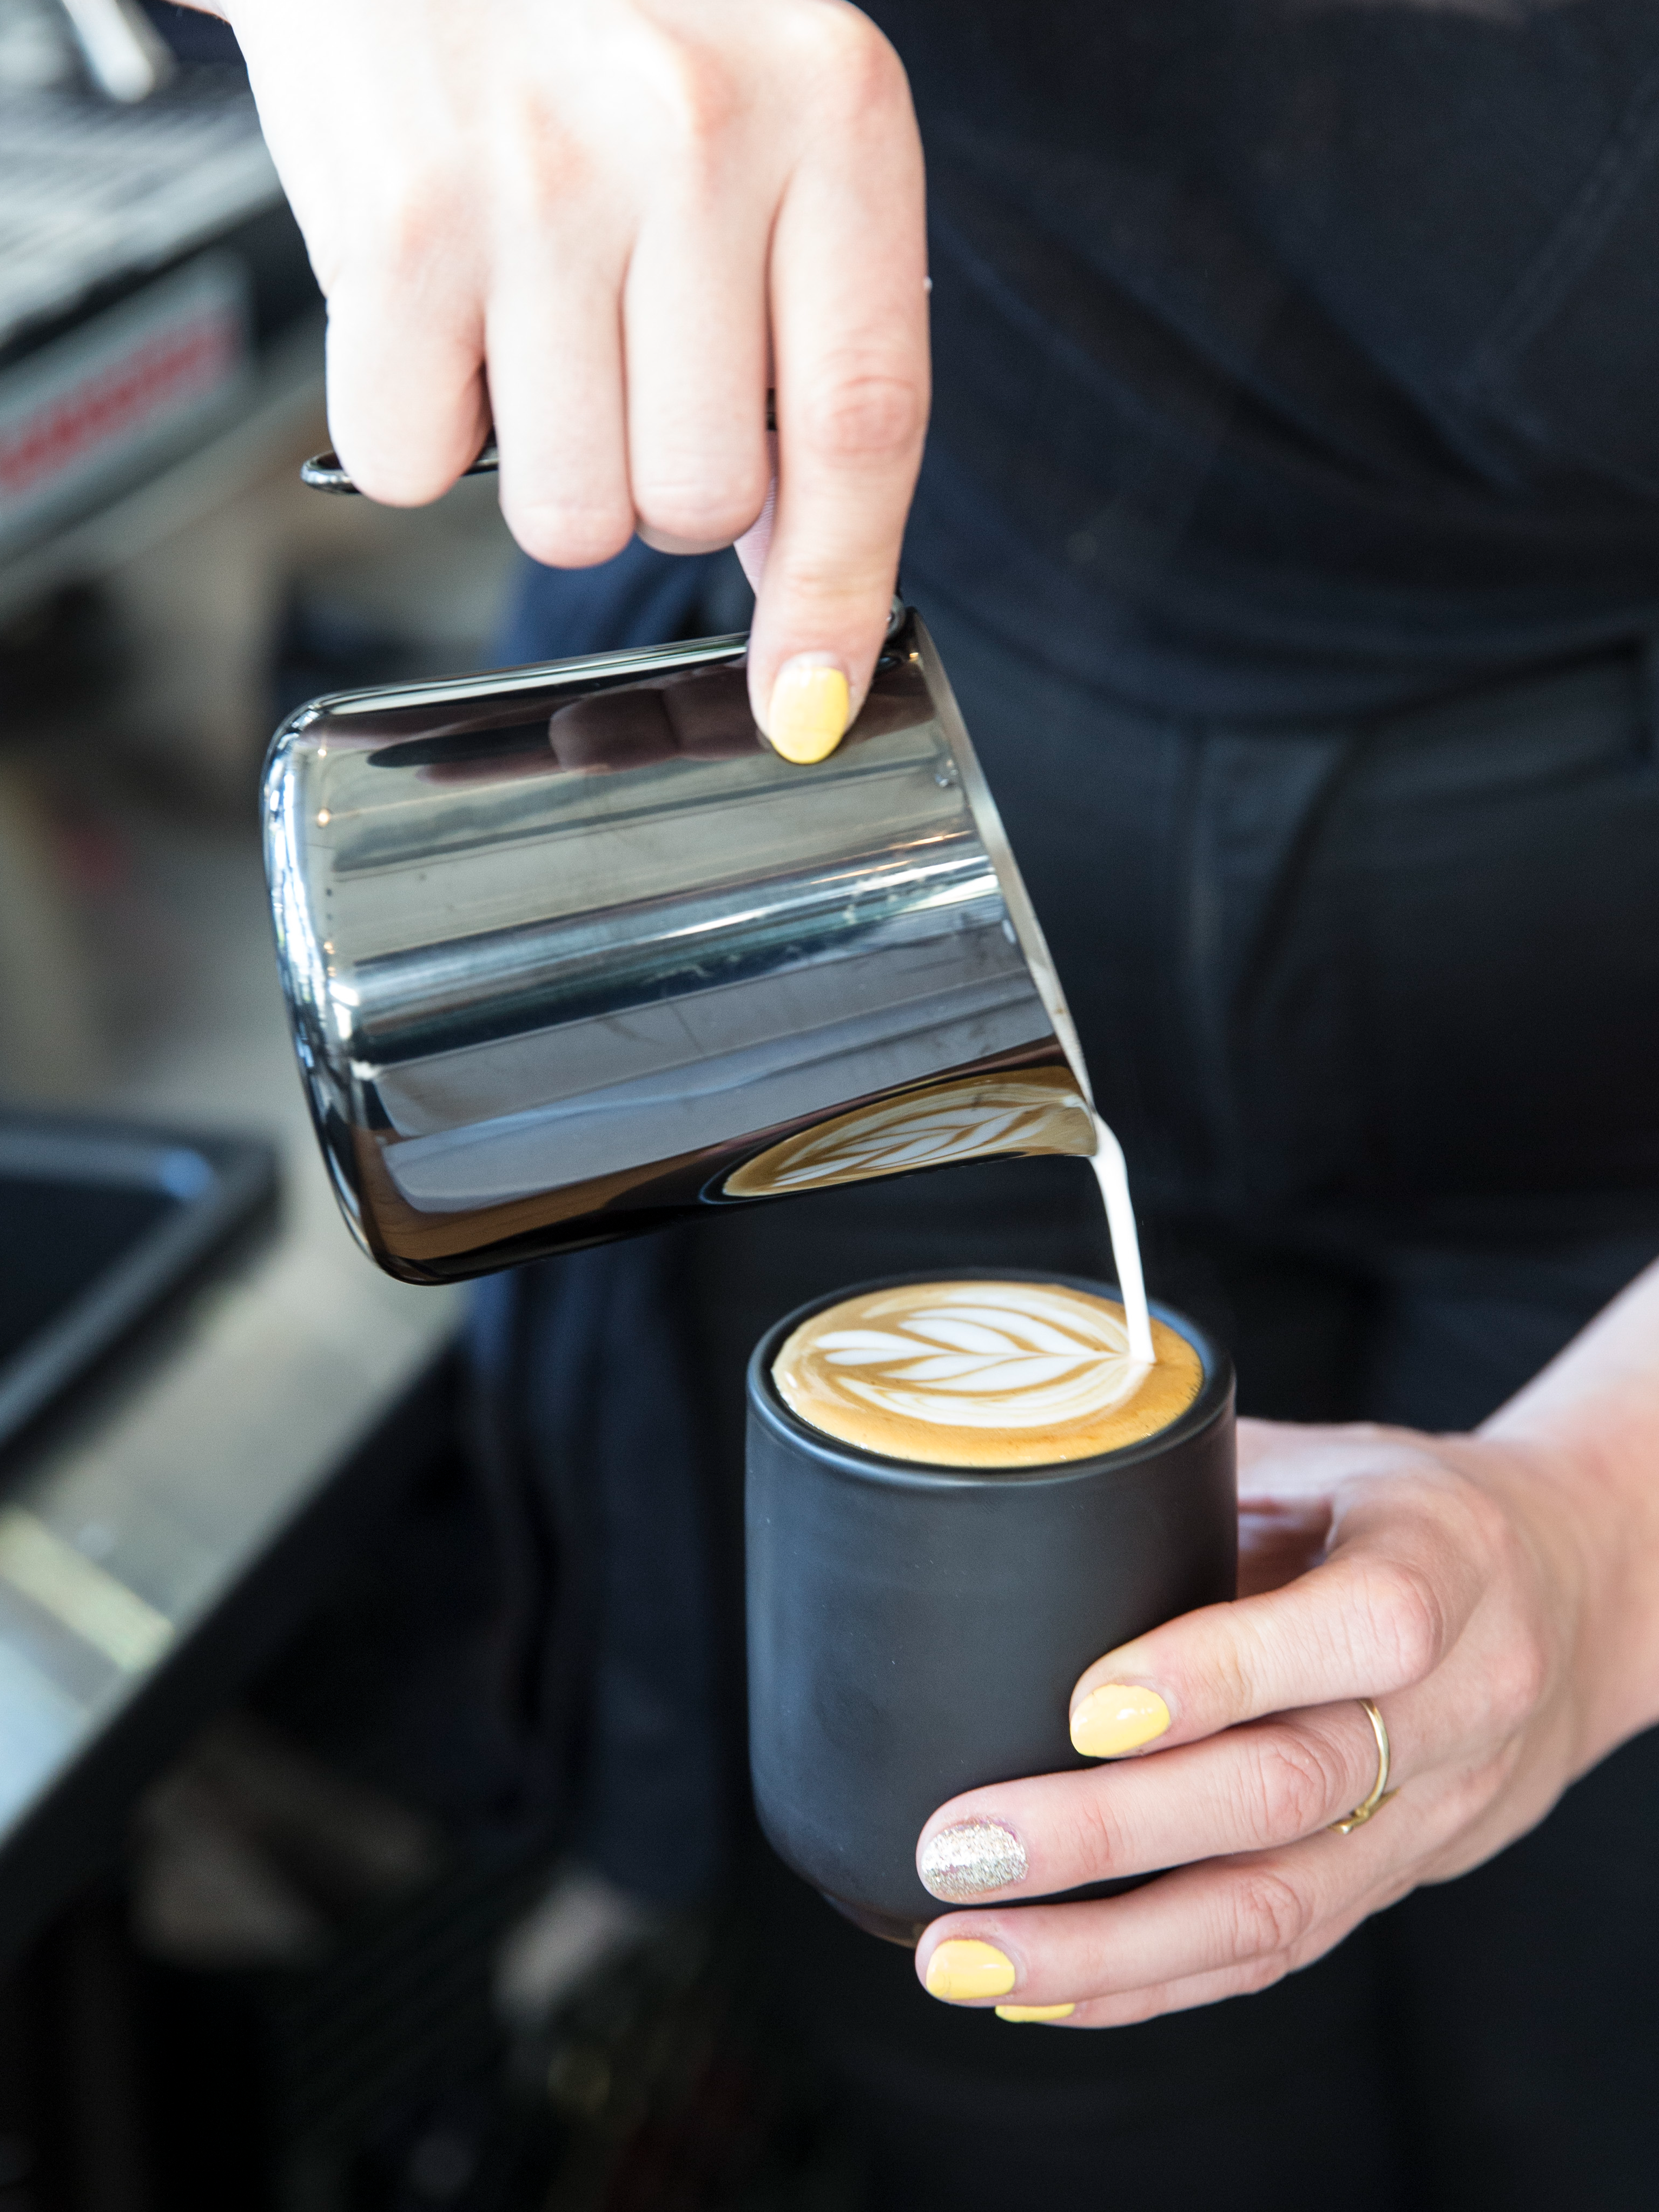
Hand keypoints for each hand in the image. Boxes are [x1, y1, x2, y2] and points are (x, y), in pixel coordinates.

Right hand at [215, 0, 928, 758]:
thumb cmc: (593, 20)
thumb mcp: (761, 130)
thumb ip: (804, 341)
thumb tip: (795, 576)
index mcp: (833, 113)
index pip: (866, 424)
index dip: (837, 592)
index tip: (803, 702)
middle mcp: (698, 136)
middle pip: (698, 501)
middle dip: (652, 478)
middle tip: (612, 358)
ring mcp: (544, 182)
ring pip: (564, 514)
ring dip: (540, 462)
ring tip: (522, 319)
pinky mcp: (402, 227)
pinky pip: (414, 470)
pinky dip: (410, 427)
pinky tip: (437, 311)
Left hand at [911, 1401, 1654, 2025]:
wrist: (1567, 1594)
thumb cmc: (1398, 1504)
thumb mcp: (1325, 1454)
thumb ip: (1193, 1474)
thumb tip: (1011, 1469)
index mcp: (1445, 1561)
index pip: (1364, 1627)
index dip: (1226, 1670)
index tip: (1084, 1706)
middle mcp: (1458, 1703)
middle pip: (1291, 1789)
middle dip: (1110, 1830)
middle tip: (964, 1842)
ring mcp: (1433, 1813)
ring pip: (1277, 1905)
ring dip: (1106, 1946)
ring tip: (964, 1952)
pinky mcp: (1395, 1883)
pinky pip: (1277, 1952)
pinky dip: (1149, 1983)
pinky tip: (1037, 1991)